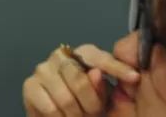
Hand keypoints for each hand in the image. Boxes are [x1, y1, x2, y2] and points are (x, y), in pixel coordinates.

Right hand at [23, 44, 138, 116]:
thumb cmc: (85, 107)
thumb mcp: (102, 100)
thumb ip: (103, 88)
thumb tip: (97, 74)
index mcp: (82, 55)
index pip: (97, 56)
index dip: (116, 67)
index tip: (135, 78)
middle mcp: (60, 56)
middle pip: (80, 80)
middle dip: (91, 105)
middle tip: (92, 114)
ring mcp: (43, 69)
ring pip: (66, 98)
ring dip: (76, 115)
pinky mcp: (30, 86)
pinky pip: (51, 108)